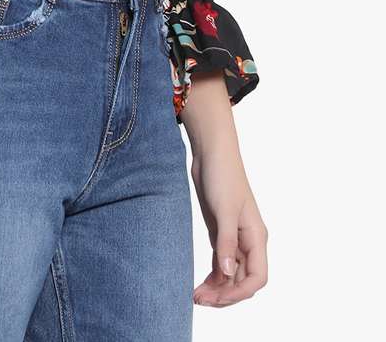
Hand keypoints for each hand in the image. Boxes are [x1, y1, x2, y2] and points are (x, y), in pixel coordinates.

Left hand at [180, 70, 267, 307]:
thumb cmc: (223, 176)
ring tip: (196, 296)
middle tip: (200, 299)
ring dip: (216, 287)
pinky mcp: (220, 231)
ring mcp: (234, 237)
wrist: (211, 152)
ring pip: (229, 272)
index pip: (257, 277)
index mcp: (256, 237)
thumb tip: (226, 273)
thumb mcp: (224, 210)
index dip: (239, 292)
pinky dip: (211, 274)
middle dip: (224, 293)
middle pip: (242, 279)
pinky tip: (199, 282)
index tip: (217, 297)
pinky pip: (219, 261)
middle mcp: (248, 241)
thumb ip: (226, 242)